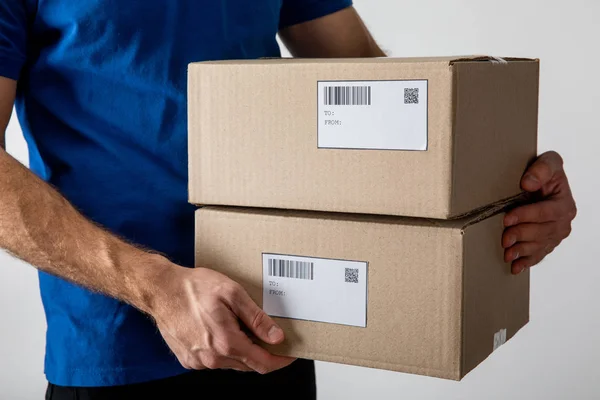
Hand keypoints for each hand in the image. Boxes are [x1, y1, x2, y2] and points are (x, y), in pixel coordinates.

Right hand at [151, 265, 295, 372]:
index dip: (281, 360)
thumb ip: (256, 318)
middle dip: (264, 353)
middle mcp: (213, 358)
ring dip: (243, 350)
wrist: (161, 290)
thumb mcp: (232, 294)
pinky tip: (222, 330)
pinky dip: (225, 350)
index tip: (291, 353)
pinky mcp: (189, 360)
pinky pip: (216, 360)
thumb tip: (276, 337)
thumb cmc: (194, 288)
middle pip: (250, 365)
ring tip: (243, 327)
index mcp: (227, 342)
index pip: (264, 363)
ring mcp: (200, 362)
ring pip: (233, 363)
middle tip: (271, 336)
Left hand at [502, 151, 576, 274]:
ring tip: (507, 254)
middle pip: (542, 232)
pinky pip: (539, 255)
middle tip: (504, 239)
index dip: (526, 216)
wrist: (545, 184)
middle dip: (521, 235)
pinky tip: (515, 267)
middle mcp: (563, 222)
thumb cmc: (546, 173)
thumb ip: (541, 169)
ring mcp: (555, 234)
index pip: (545, 213)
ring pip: (539, 246)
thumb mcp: (549, 162)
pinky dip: (526, 262)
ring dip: (522, 251)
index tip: (507, 219)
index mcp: (564, 204)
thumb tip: (528, 182)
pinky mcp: (547, 242)